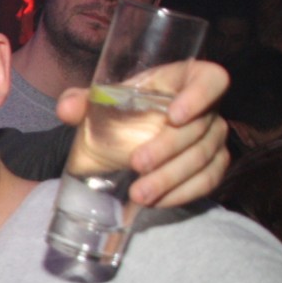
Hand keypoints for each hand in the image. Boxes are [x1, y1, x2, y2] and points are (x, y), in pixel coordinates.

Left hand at [55, 59, 230, 207]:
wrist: (130, 133)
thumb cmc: (125, 108)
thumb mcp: (107, 100)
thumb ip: (85, 101)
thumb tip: (67, 108)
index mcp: (186, 80)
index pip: (212, 80)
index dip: (200, 96)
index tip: (174, 115)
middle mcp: (208, 108)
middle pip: (201, 128)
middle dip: (168, 149)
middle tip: (136, 165)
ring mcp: (214, 137)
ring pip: (204, 158)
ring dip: (171, 179)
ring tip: (140, 194)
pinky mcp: (213, 164)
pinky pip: (208, 180)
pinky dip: (184, 193)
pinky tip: (158, 202)